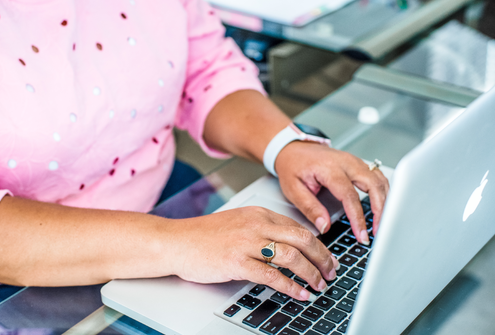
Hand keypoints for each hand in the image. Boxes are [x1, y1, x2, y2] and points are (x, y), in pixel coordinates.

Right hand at [168, 206, 337, 301]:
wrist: (176, 241)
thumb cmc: (202, 235)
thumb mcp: (237, 224)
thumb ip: (260, 231)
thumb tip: (286, 247)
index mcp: (258, 214)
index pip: (297, 227)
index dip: (318, 244)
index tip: (327, 256)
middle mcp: (256, 225)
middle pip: (302, 239)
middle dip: (323, 257)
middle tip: (332, 271)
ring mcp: (247, 243)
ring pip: (292, 256)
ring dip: (311, 273)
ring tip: (319, 285)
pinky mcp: (237, 261)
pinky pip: (272, 275)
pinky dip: (291, 286)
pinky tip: (299, 294)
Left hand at [275, 141, 388, 244]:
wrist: (292, 149)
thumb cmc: (292, 166)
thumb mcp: (293, 189)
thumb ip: (310, 208)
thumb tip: (325, 226)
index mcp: (329, 168)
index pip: (350, 196)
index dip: (358, 218)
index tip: (362, 234)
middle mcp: (345, 162)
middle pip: (373, 185)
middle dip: (380, 211)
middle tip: (377, 232)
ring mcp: (354, 161)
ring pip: (380, 180)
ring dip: (385, 202)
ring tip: (380, 223)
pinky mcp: (358, 164)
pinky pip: (377, 177)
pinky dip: (383, 192)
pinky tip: (381, 206)